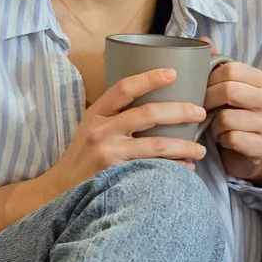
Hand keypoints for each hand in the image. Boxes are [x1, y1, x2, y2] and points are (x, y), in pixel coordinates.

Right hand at [47, 68, 208, 189]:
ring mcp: (109, 153)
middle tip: (200, 112)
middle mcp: (101, 129)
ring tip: (201, 149)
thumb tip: (156, 100)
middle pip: (148, 113)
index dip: (150, 78)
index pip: (124, 88)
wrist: (61, 189)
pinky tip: (186, 169)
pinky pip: (153, 169)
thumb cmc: (84, 155)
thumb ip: (116, 113)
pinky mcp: (116, 175)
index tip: (173, 73)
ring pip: (156, 145)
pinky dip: (173, 168)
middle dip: (179, 111)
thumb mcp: (92, 126)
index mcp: (97, 112)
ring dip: (184, 146)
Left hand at [206, 57, 261, 184]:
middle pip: (229, 90)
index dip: (209, 79)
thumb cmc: (237, 116)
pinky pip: (232, 138)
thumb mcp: (229, 89)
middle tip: (203, 109)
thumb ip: (218, 65)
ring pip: (227, 118)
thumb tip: (203, 39)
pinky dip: (222, 140)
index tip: (202, 90)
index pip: (231, 69)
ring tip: (216, 128)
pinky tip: (225, 140)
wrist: (252, 153)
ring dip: (214, 125)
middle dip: (208, 101)